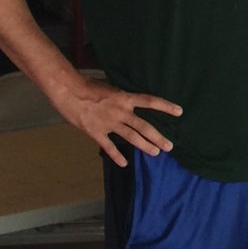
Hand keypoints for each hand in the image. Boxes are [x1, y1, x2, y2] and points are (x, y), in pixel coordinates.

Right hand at [55, 76, 182, 167]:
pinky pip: (109, 146)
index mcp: (124, 98)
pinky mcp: (96, 132)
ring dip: (145, 146)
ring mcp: (109, 123)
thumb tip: (129, 100)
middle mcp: (121, 112)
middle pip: (144, 126)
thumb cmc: (86, 85)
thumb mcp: (109, 87)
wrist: (68, 91)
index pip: (150, 101)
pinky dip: (116, 156)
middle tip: (169, 146)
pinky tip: (124, 163)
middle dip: (158, 137)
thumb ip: (120, 96)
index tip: (179, 111)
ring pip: (131, 137)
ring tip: (156, 153)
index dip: (165, 106)